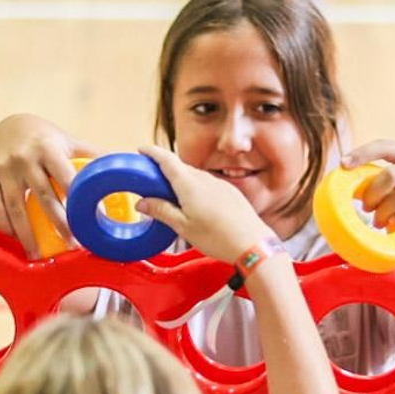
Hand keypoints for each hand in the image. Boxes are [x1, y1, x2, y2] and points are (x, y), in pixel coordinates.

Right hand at [0, 114, 99, 257]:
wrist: (6, 125)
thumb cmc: (44, 138)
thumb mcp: (67, 141)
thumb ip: (92, 155)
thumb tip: (124, 166)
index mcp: (48, 148)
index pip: (65, 178)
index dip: (78, 201)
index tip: (92, 222)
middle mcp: (24, 158)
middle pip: (43, 197)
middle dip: (58, 223)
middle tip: (72, 245)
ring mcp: (3, 169)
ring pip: (15, 207)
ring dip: (26, 234)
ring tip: (37, 256)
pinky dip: (2, 227)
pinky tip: (12, 243)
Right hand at [134, 146, 272, 263]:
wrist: (252, 243)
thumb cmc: (219, 238)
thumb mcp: (183, 227)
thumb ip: (162, 211)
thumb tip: (142, 203)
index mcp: (189, 184)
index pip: (166, 159)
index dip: (152, 152)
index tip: (143, 150)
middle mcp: (205, 179)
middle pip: (179, 167)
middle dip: (164, 169)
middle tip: (151, 179)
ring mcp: (219, 184)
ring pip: (194, 176)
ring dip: (180, 180)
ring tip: (172, 196)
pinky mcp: (229, 191)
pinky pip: (207, 183)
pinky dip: (195, 187)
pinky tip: (195, 204)